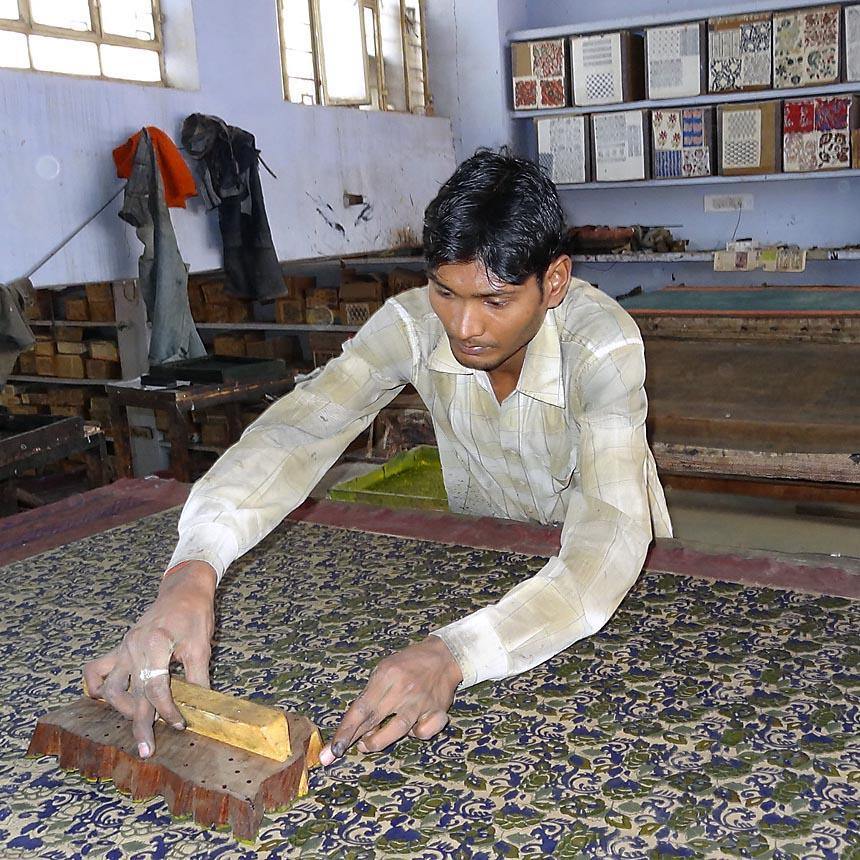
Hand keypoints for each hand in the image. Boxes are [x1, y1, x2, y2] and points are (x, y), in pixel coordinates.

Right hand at [83, 560, 216, 758]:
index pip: (156, 688)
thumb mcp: (201, 645)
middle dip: (140, 725)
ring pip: (110, 687)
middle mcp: (133, 647)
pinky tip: (106, 699)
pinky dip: (97, 686)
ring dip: (121, 709)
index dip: (168, 711)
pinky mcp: (120, 647)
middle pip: (131, 694)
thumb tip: (202, 708)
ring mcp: (123, 647)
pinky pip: (97, 669)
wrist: (184, 590)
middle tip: (147, 750)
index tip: (180, 724)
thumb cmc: (195, 614)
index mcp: (155, 644)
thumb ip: (198, 678)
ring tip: (138, 722)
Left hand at [319, 635, 461, 764]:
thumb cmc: (408, 663)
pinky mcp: (438, 711)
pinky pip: (424, 731)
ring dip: (379, 741)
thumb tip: (357, 725)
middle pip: (375, 719)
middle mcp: (404, 689)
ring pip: (398, 729)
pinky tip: (411, 730)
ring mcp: (422, 701)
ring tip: (368, 744)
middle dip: (354, 740)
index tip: (333, 749)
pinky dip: (416, 734)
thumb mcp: (384, 669)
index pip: (361, 708)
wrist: (444, 656)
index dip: (346, 730)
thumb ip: (372, 694)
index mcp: (387, 675)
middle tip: (341, 750)